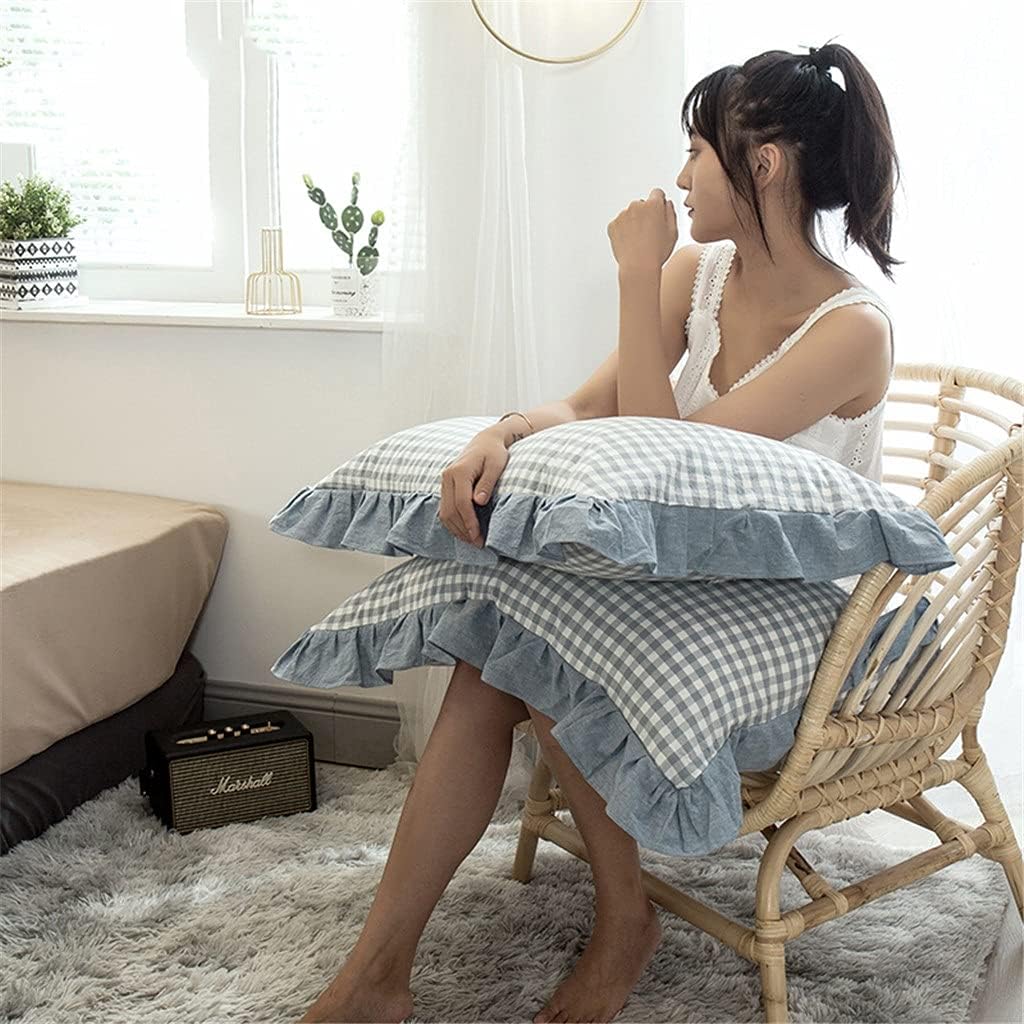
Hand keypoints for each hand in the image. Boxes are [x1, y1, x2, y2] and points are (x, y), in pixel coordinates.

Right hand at [438, 431, 509, 546]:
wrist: (485, 442)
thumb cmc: (494, 453)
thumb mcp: (497, 465)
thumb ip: (487, 483)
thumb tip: (479, 502)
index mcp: (459, 471)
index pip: (461, 502)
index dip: (469, 522)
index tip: (478, 536)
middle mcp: (447, 476)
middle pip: (450, 510)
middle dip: (463, 530)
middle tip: (478, 543)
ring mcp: (444, 482)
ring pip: (444, 512)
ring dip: (456, 529)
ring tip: (472, 541)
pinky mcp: (445, 486)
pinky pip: (444, 509)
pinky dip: (452, 523)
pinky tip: (464, 531)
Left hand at [607, 187, 677, 274]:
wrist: (638, 267)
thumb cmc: (656, 252)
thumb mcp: (673, 231)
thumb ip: (670, 212)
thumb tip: (666, 204)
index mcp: (653, 205)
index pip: (657, 193)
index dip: (659, 203)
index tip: (658, 212)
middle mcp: (636, 206)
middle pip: (642, 204)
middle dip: (645, 214)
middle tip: (649, 232)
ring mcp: (622, 215)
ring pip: (629, 214)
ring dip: (633, 222)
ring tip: (639, 240)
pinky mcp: (612, 225)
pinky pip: (619, 224)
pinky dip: (623, 231)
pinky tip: (630, 242)